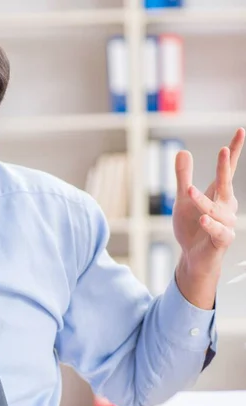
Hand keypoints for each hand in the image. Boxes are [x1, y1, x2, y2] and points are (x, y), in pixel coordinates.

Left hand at [173, 128, 244, 279]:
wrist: (193, 257)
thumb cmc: (192, 227)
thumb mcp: (183, 200)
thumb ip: (183, 177)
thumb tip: (183, 151)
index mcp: (218, 194)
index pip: (227, 170)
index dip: (234, 151)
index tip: (240, 130)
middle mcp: (226, 206)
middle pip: (226, 184)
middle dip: (224, 167)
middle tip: (223, 150)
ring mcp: (226, 223)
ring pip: (215, 209)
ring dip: (202, 201)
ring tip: (188, 191)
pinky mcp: (222, 239)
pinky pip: (219, 231)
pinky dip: (211, 225)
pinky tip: (203, 219)